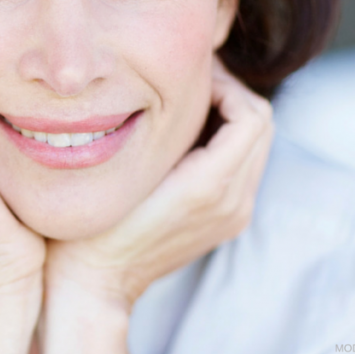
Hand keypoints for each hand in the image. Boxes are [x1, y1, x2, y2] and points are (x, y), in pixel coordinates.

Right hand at [40, 57, 273, 352]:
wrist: (94, 280)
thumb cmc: (93, 222)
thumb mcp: (123, 167)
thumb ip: (158, 127)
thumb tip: (177, 83)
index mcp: (209, 186)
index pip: (250, 115)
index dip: (226, 84)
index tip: (191, 73)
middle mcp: (232, 202)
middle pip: (262, 126)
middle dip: (233, 94)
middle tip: (193, 79)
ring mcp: (233, 216)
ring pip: (257, 146)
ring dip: (231, 117)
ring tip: (189, 102)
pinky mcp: (226, 223)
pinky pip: (244, 168)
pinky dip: (228, 142)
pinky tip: (186, 136)